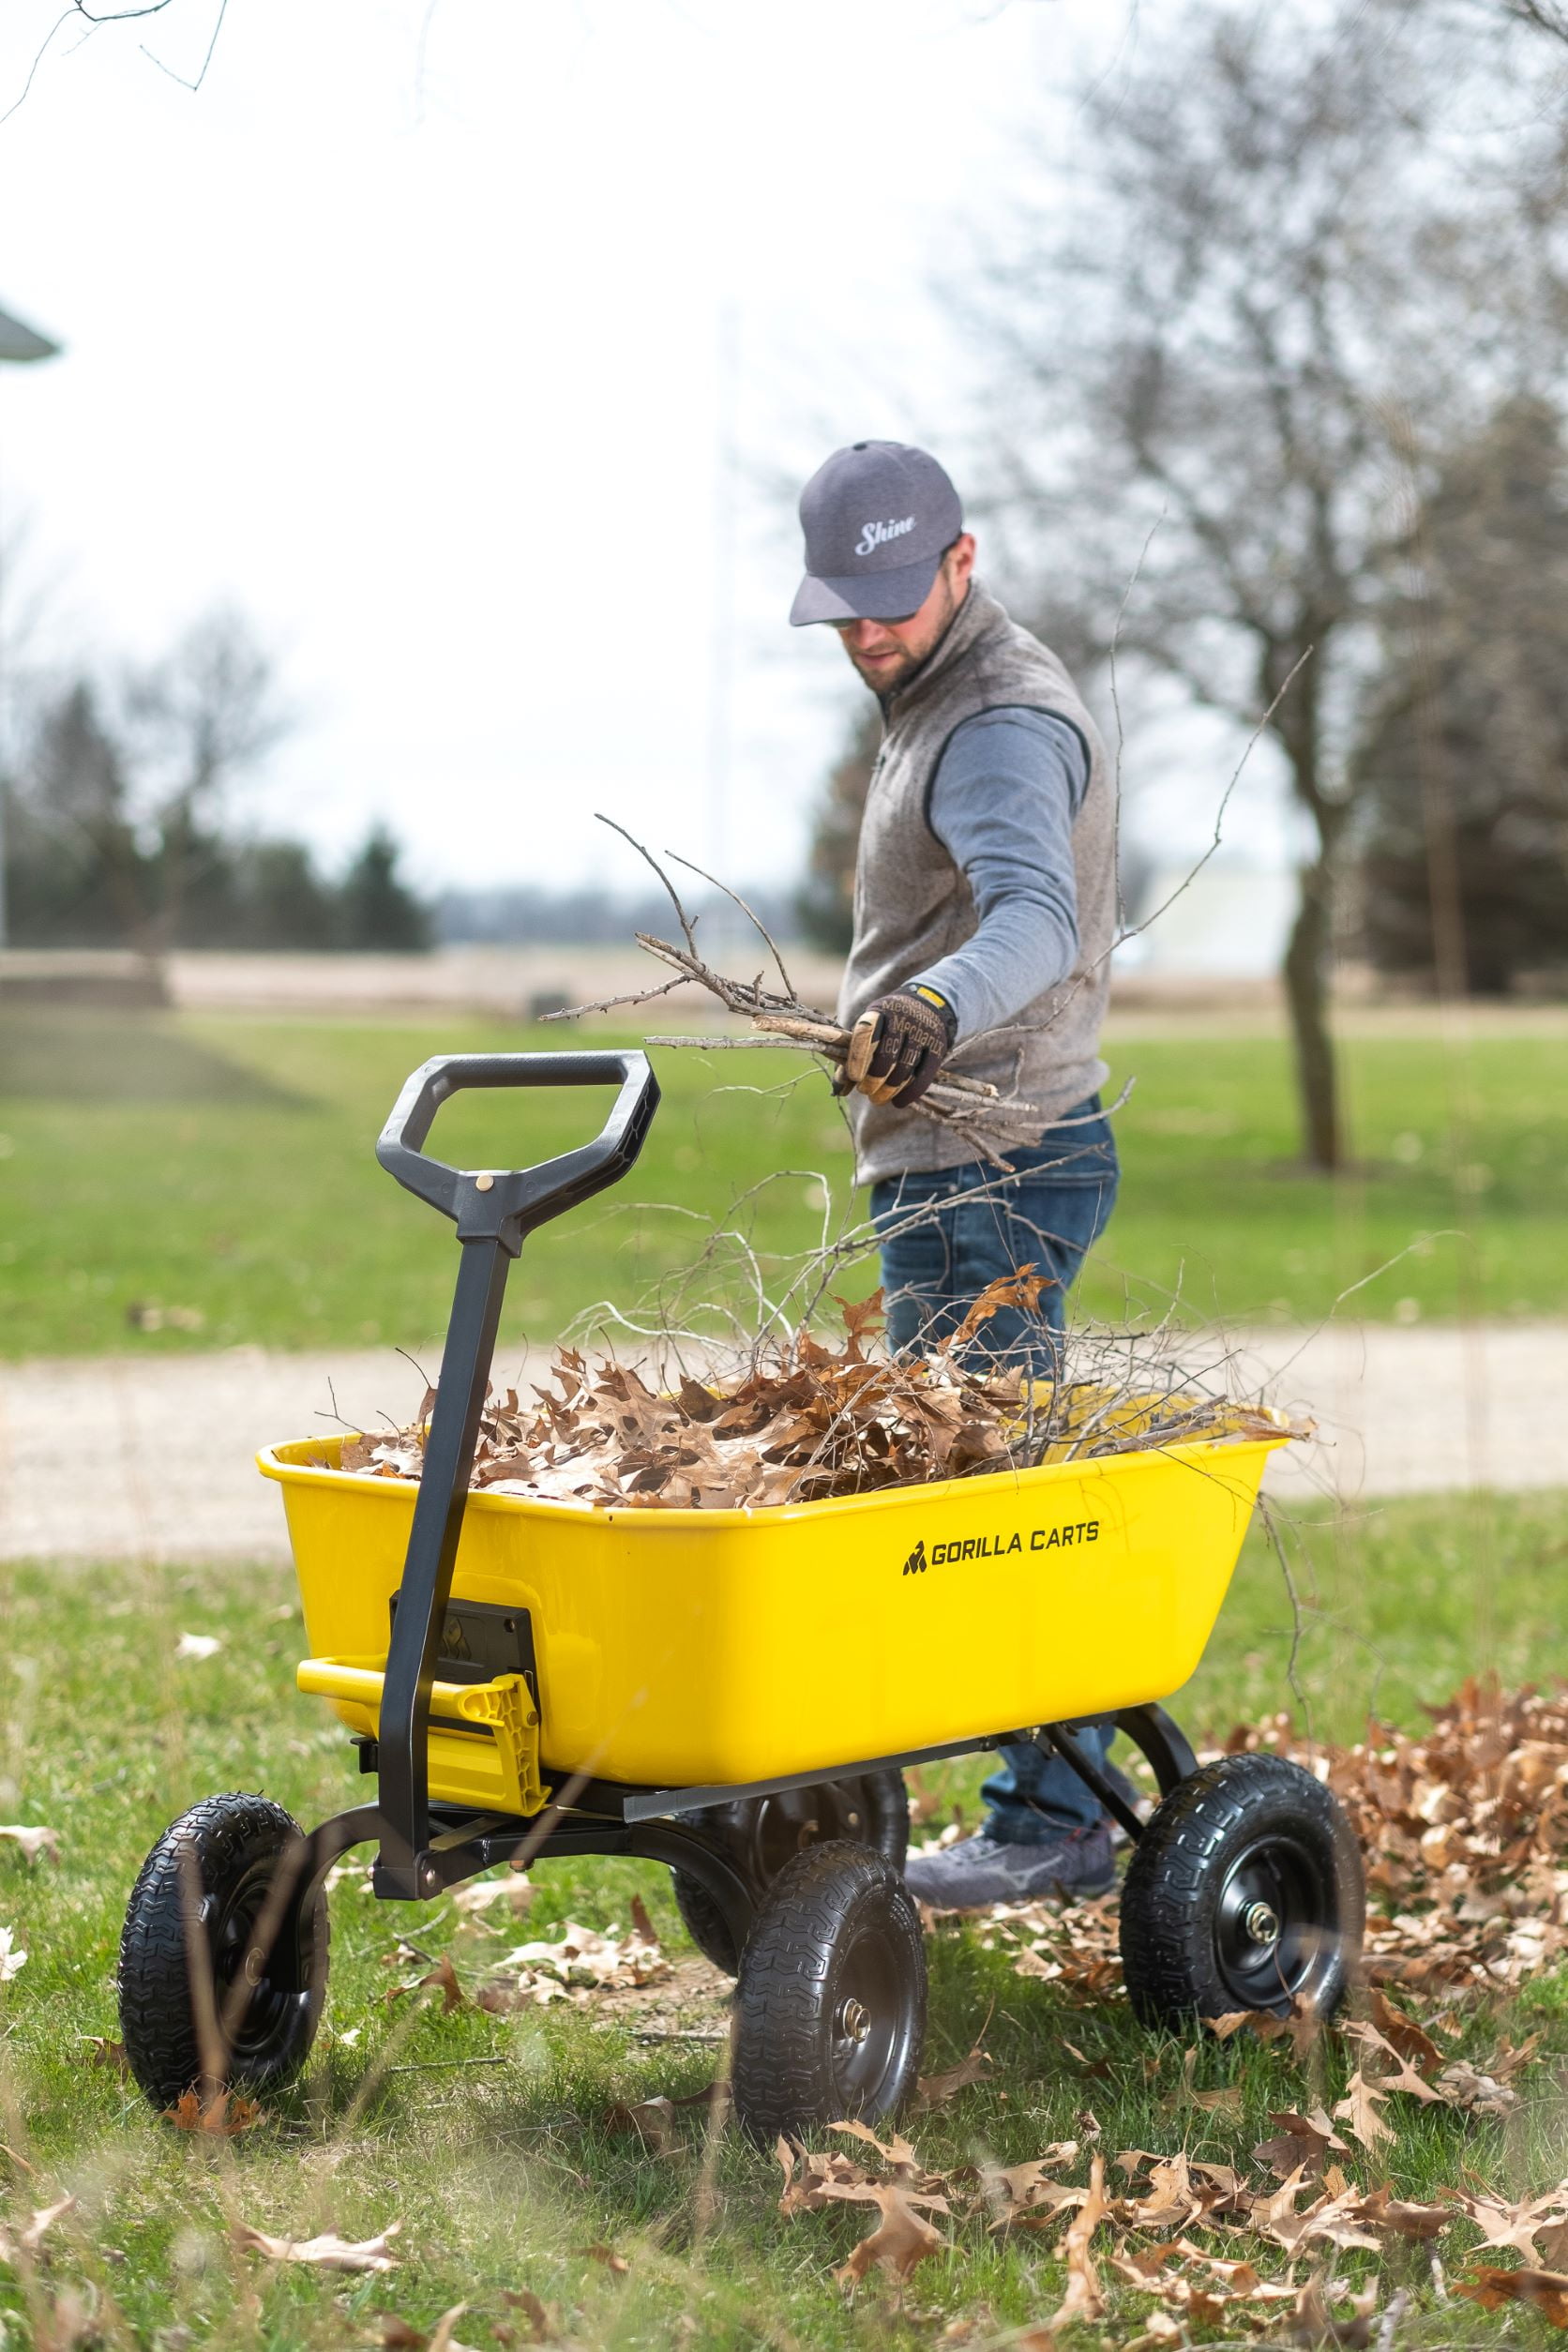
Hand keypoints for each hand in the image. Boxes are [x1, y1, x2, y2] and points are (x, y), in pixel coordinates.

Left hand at [841, 984, 957, 1107]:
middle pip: (887, 1054)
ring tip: (877, 1098)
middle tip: (866, 1091)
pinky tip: (899, 1102)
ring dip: (890, 1088)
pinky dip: (910, 1092)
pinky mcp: (938, 1046)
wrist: (928, 1005)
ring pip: (905, 1067)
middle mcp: (903, 1018)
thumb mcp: (870, 1030)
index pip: (865, 1034)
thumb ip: (854, 1056)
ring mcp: (923, 1031)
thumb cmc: (888, 1024)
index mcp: (879, 1011)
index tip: (854, 1078)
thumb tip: (839, 1090)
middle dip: (874, 1078)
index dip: (858, 1057)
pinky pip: (924, 1074)